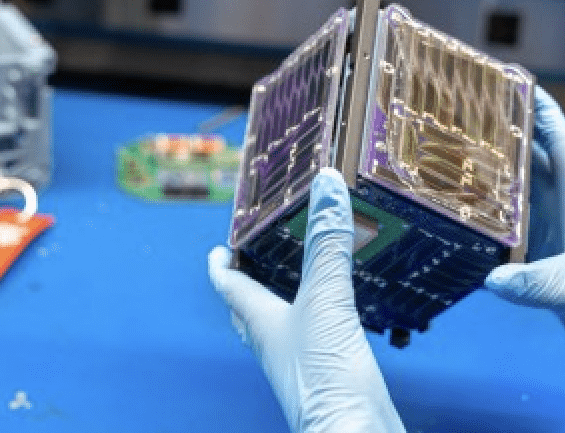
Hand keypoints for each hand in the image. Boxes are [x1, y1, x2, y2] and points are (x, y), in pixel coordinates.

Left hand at [208, 168, 405, 432]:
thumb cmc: (325, 380)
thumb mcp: (326, 300)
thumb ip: (328, 245)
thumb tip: (326, 184)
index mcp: (262, 322)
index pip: (229, 286)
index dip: (221, 264)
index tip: (218, 246)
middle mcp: (277, 343)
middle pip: (250, 310)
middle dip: (250, 283)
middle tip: (257, 259)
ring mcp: (303, 363)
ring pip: (285, 326)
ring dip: (288, 302)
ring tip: (304, 281)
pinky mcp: (332, 378)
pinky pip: (320, 342)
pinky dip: (325, 323)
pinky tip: (346, 318)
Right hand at [485, 87, 564, 364]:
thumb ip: (535, 283)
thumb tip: (493, 279)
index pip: (562, 143)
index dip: (542, 111)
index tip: (516, 81)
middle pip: (536, 160)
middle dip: (508, 135)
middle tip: (469, 112)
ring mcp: (559, 232)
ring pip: (523, 189)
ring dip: (496, 171)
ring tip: (458, 150)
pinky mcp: (548, 256)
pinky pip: (514, 223)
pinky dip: (491, 211)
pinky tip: (464, 207)